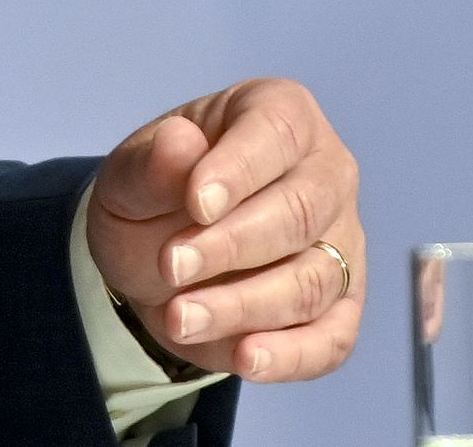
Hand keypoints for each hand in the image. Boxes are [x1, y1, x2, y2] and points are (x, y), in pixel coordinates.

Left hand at [85, 76, 366, 384]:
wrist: (160, 258)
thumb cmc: (156, 195)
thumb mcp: (130, 174)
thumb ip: (151, 162)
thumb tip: (179, 147)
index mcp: (281, 114)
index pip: (275, 134)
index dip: (237, 170)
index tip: (195, 205)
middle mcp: (327, 173)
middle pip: (299, 212)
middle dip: (231, 246)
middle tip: (171, 265)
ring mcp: (342, 243)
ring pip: (312, 281)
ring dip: (244, 306)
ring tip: (179, 317)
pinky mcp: (341, 308)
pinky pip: (331, 339)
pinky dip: (290, 354)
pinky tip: (247, 359)